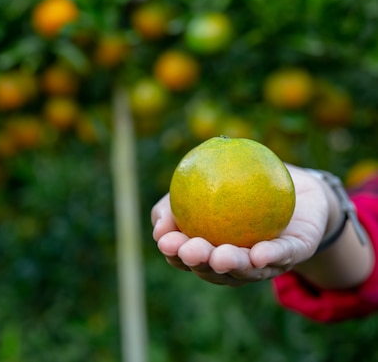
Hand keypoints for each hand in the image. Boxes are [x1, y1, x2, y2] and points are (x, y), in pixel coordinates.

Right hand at [150, 165, 330, 285]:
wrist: (293, 185)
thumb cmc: (239, 183)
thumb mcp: (203, 183)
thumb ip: (178, 201)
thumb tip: (159, 223)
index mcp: (210, 250)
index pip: (187, 257)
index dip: (174, 253)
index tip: (165, 240)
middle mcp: (236, 263)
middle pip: (214, 271)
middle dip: (200, 264)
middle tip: (190, 250)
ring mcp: (266, 262)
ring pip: (248, 270)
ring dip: (233, 265)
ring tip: (220, 256)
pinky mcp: (296, 252)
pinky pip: (284, 255)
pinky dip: (271, 256)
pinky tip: (259, 253)